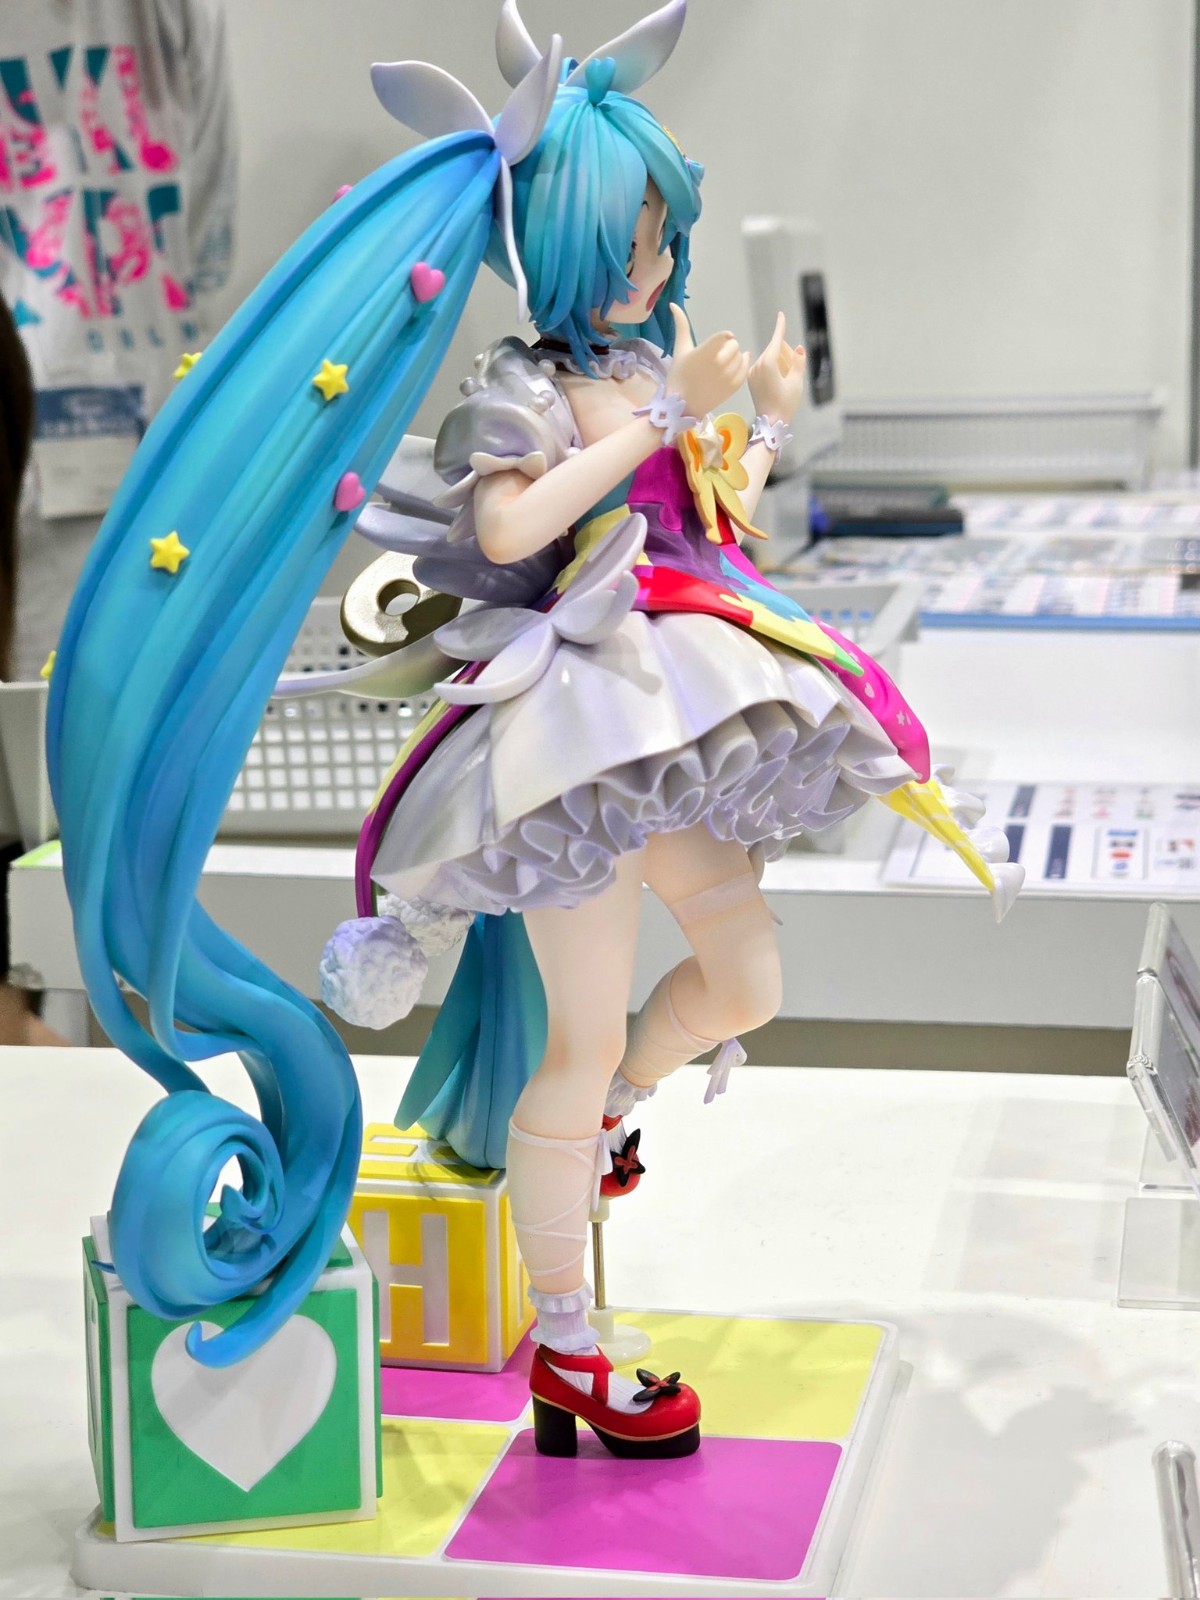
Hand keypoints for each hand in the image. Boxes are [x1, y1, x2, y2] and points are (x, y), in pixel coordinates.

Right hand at [666, 303, 750, 418]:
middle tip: (717, 355)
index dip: (724, 337)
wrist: (683, 404)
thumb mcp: (680, 348)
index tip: (721, 340)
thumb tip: (673, 304)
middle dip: (727, 347)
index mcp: (705, 353)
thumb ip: (681, 325)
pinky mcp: (733, 387)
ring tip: (723, 363)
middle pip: (734, 345)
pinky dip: (741, 366)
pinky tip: (732, 367)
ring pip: (741, 356)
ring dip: (734, 357)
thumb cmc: (679, 375)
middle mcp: (718, 365)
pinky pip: (744, 369)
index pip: (725, 337)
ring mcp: (727, 377)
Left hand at [748, 312, 806, 424]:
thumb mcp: (797, 381)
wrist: (771, 422)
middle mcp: (757, 365)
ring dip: (778, 362)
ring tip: (785, 379)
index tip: (780, 314)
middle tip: (793, 370)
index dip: (780, 327)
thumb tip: (799, 348)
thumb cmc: (786, 403)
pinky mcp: (750, 379)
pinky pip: (762, 367)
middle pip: (774, 350)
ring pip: (768, 358)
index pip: (776, 340)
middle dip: (785, 353)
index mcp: (768, 363)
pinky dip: (771, 368)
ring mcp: (752, 372)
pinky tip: (777, 381)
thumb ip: (799, 362)